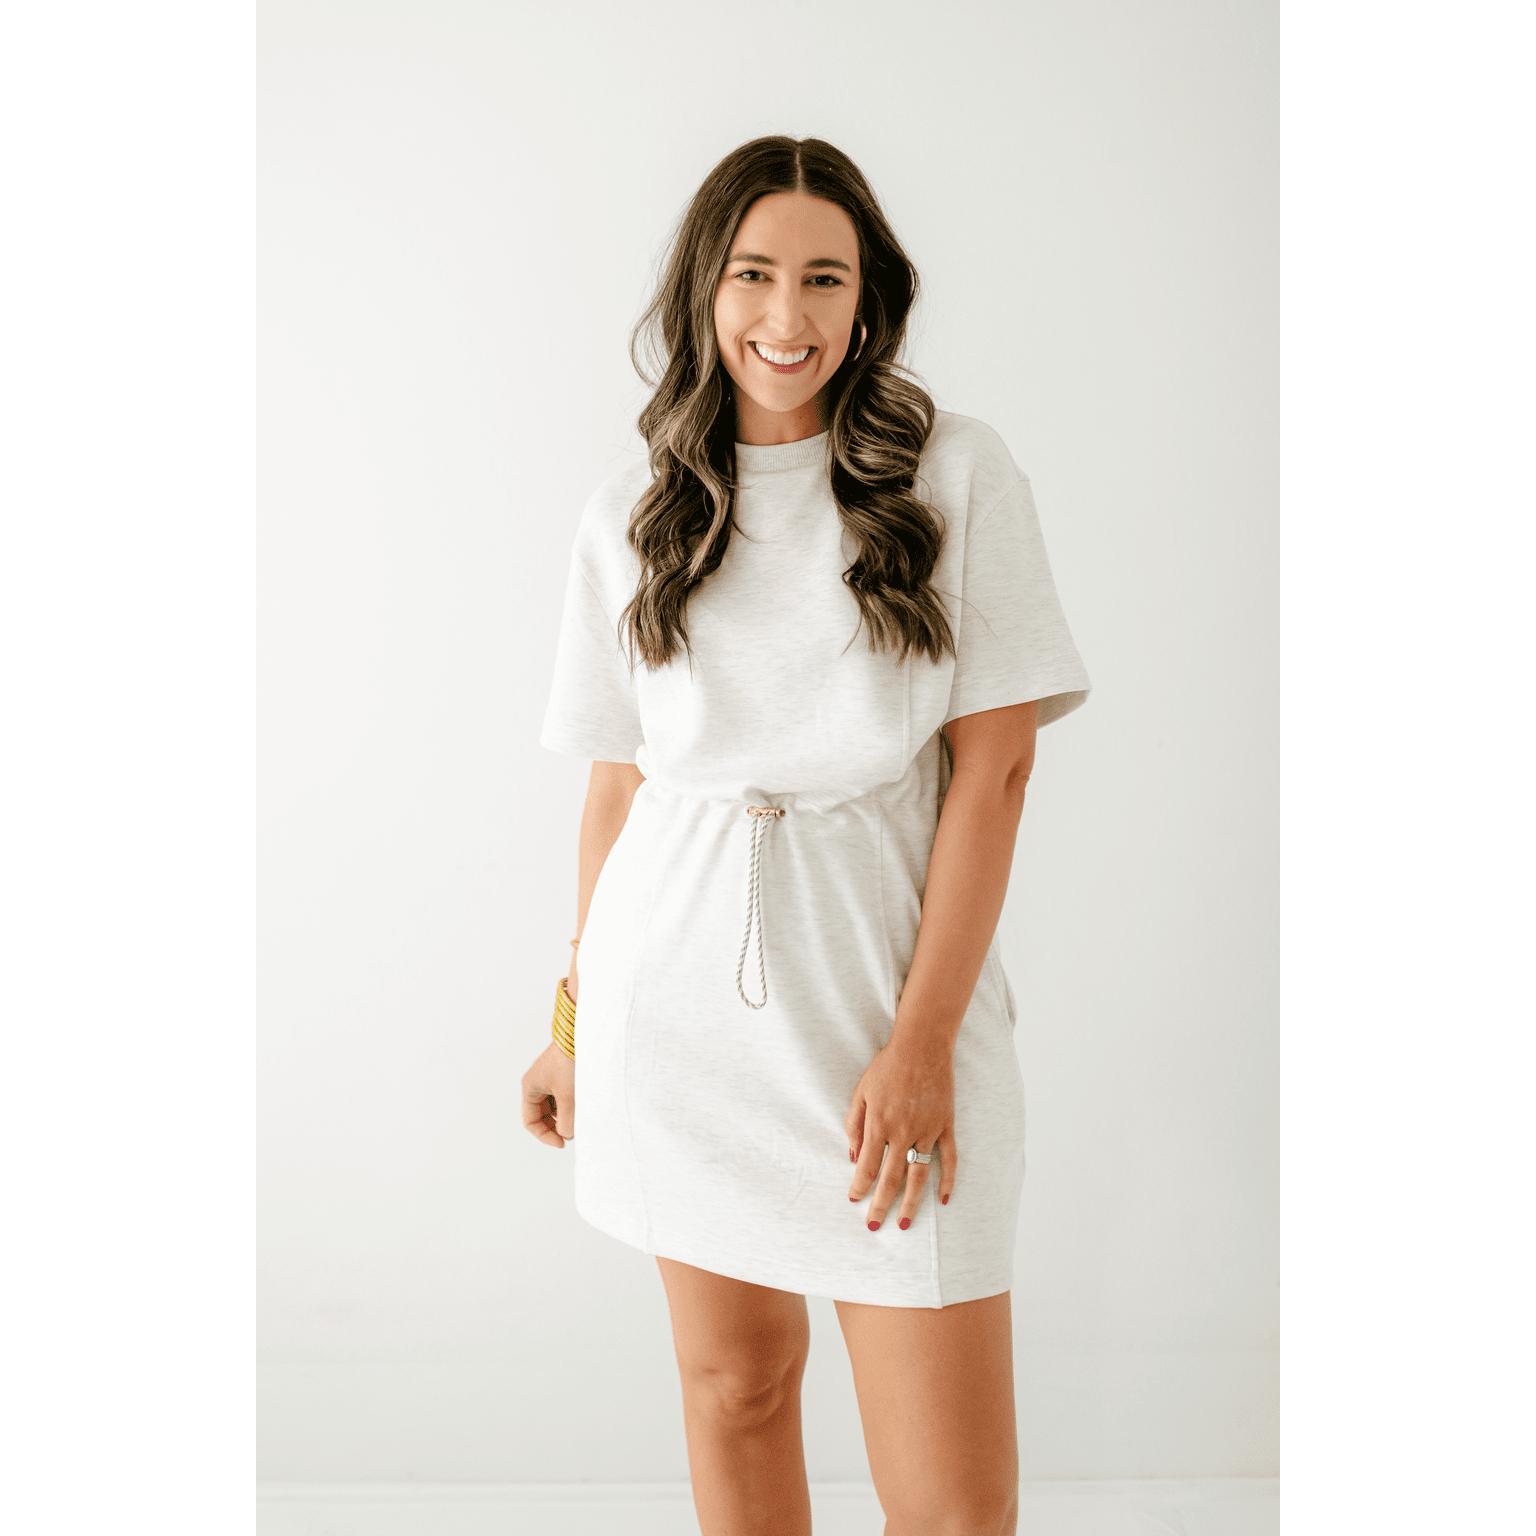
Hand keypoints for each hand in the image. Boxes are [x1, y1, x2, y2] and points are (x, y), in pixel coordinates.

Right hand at [522, 1041, 574, 1147]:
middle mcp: (537, 1082)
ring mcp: (550, 1077)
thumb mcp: (567, 1096)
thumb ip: (565, 1120)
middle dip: (555, 1126)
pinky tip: (583, 1105)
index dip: (544, 1135)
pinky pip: (563, 1096)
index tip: (562, 1143)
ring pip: (554, 1106)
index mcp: (530, 1087)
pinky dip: (571, 1105)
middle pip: (541, 1115)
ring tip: (579, 1117)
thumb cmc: (570, 1061)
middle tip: (572, 1133)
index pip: (530, 1121)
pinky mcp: (564, 1073)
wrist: (586, 1035)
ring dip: (565, 1115)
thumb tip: (566, 1135)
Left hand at [845, 1037, 956, 1229]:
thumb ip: (854, 1124)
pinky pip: (949, 1159)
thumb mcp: (861, 1092)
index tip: (854, 1200)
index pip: (867, 1166)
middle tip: (873, 1226)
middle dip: (881, 1205)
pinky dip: (948, 1181)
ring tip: (905, 1224)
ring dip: (911, 1203)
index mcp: (879, 1124)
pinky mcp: (946, 1126)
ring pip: (919, 1175)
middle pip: (891, 1178)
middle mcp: (903, 1132)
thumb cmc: (887, 1067)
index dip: (859, 1186)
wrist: (922, 1046)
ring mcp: (927, 1131)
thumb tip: (852, 1155)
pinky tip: (943, 1200)